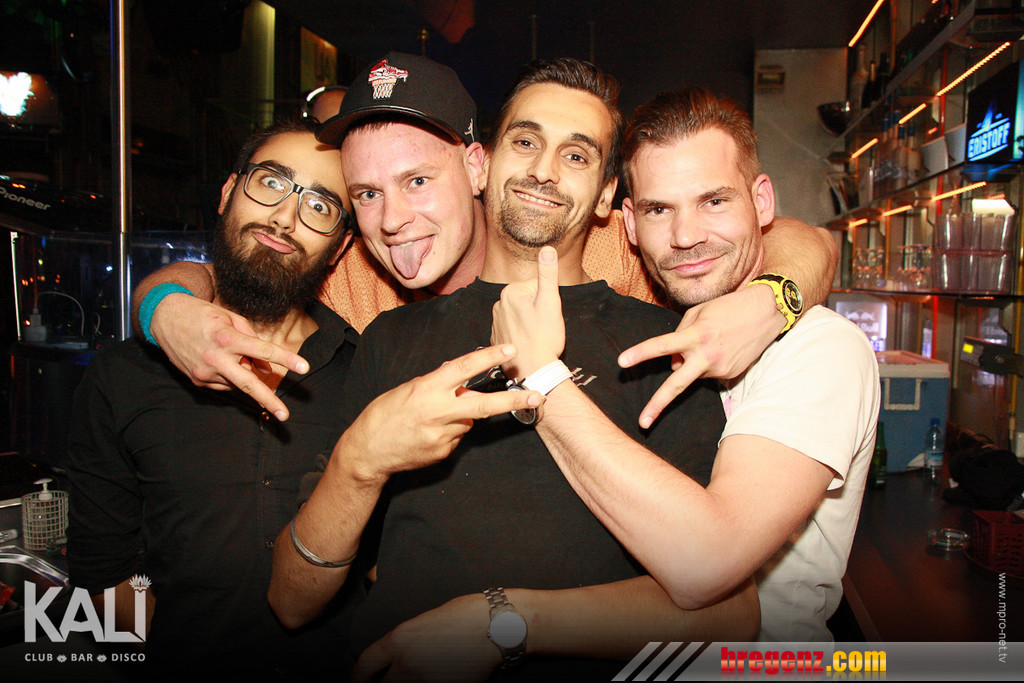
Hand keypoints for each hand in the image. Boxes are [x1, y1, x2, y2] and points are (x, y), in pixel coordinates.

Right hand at [150, 293, 308, 420]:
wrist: (164, 318)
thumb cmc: (202, 314)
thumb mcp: (230, 318)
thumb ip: (251, 338)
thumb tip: (265, 364)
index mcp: (227, 338)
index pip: (264, 350)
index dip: (286, 359)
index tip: (304, 368)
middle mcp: (216, 358)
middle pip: (248, 383)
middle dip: (268, 400)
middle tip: (285, 415)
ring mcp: (205, 373)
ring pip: (237, 382)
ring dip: (243, 373)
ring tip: (232, 354)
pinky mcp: (197, 381)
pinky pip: (223, 383)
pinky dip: (229, 375)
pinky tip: (220, 361)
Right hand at [342, 345, 543, 480]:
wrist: (367, 452)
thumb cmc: (384, 415)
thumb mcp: (408, 390)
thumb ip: (437, 385)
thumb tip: (461, 379)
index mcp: (426, 390)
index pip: (463, 369)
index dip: (487, 358)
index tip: (509, 350)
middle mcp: (437, 412)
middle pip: (482, 405)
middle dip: (512, 401)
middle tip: (536, 396)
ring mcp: (442, 436)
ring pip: (468, 421)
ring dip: (460, 417)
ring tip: (432, 420)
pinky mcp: (443, 452)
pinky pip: (457, 437)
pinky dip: (450, 432)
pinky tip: (429, 434)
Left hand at [353, 594, 499, 681]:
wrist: (495, 626)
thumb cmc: (465, 615)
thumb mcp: (425, 622)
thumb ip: (407, 643)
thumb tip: (399, 659)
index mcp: (399, 640)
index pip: (365, 665)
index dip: (358, 679)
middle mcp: (406, 663)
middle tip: (389, 682)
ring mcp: (425, 680)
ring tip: (425, 674)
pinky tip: (441, 678)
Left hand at [491, 245, 564, 380]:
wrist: (533, 370)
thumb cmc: (544, 337)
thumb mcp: (550, 302)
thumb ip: (548, 274)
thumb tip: (548, 248)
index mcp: (510, 291)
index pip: (537, 287)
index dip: (548, 301)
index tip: (548, 316)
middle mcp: (498, 304)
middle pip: (528, 300)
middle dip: (539, 311)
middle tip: (544, 327)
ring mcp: (496, 322)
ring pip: (522, 315)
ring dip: (531, 323)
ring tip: (537, 336)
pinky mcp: (497, 338)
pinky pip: (514, 329)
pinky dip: (522, 335)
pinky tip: (528, 344)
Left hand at [618, 284, 781, 427]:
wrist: (768, 312)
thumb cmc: (729, 307)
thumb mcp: (699, 312)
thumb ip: (679, 334)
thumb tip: (673, 362)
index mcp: (696, 335)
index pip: (662, 345)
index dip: (640, 354)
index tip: (622, 362)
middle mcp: (706, 356)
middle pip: (676, 385)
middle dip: (657, 405)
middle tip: (642, 422)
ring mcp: (719, 369)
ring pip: (691, 373)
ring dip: (692, 363)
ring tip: (713, 341)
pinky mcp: (730, 376)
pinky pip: (707, 372)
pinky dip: (708, 364)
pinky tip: (724, 348)